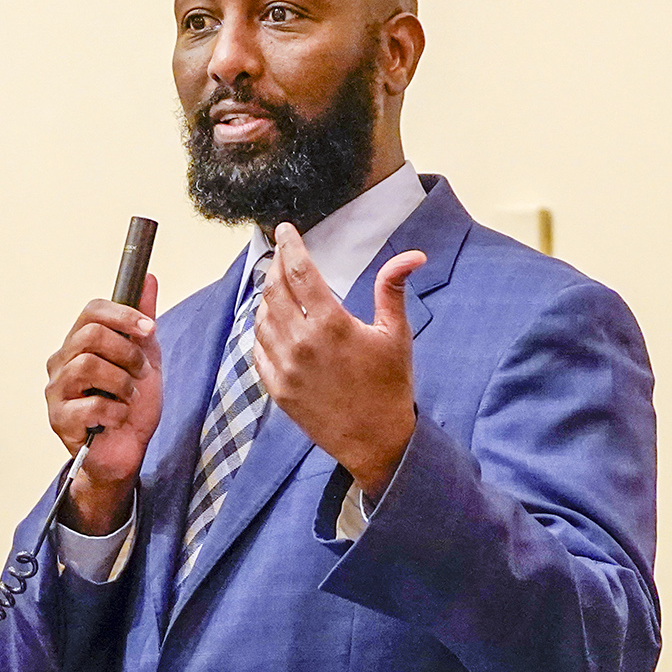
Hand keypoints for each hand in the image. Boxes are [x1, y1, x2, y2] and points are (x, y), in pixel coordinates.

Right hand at [45, 275, 161, 532]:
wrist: (128, 452)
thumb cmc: (131, 407)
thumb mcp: (146, 358)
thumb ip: (142, 322)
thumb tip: (148, 279)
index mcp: (78, 344)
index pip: (91, 311)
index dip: (123, 315)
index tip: (149, 329)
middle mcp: (61, 363)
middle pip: (90, 335)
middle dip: (127, 352)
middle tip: (142, 373)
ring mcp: (56, 392)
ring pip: (88, 366)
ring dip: (122, 382)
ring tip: (130, 397)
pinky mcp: (59, 421)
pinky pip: (91, 405)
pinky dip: (116, 411)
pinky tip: (119, 419)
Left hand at [254, 224, 423, 498]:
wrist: (375, 441)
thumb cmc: (390, 386)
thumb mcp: (396, 334)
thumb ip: (393, 289)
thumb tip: (413, 256)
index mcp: (331, 324)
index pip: (300, 271)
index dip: (289, 245)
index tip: (283, 230)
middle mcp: (301, 343)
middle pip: (274, 290)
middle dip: (276, 266)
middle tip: (280, 254)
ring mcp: (285, 367)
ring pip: (262, 318)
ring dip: (267, 297)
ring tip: (276, 285)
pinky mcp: (277, 388)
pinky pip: (258, 349)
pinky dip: (261, 329)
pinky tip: (270, 322)